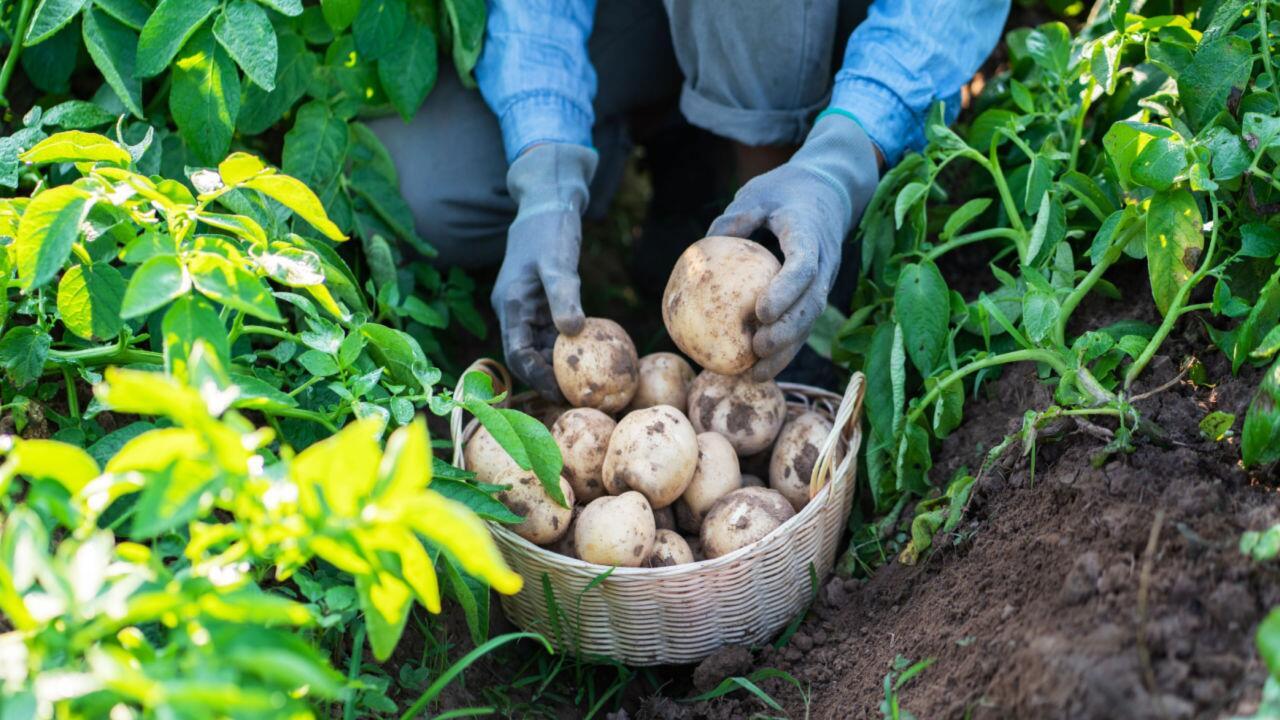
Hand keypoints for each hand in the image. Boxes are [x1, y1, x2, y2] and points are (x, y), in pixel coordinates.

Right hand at [491, 144, 597, 399]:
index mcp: (511, 304)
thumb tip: (573, 331)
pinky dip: (563, 347)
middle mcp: (513, 310)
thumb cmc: (551, 230)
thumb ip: (565, 295)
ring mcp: (525, 307)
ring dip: (555, 366)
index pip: (517, 354)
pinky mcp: (538, 302)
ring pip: (537, 347)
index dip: (537, 377)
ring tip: (582, 385)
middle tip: (576, 397)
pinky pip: (548, 333)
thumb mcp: (559, 261)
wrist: (547, 203)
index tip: (563, 392)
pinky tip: (587, 356)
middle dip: (546, 379)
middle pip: (525, 357)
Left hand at [708, 113, 880, 381]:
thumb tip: (701, 248)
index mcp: (810, 234)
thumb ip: (735, 217)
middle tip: (756, 349)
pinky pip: (802, 324)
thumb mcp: (758, 193)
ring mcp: (824, 281)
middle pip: (811, 304)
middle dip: (787, 332)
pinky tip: (757, 371)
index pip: (804, 267)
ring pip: (809, 322)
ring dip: (786, 351)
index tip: (761, 311)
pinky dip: (784, 350)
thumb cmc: (786, 191)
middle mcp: (824, 262)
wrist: (831, 191)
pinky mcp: (816, 293)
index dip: (785, 291)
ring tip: (754, 375)